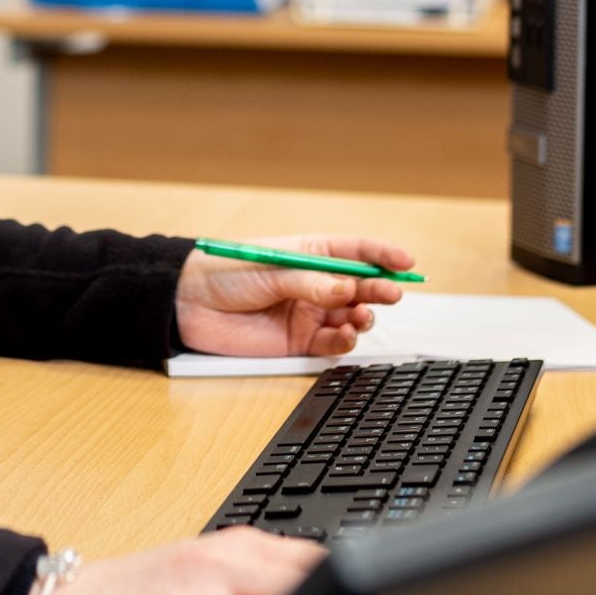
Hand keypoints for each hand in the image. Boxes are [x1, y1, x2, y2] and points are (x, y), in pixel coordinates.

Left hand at [174, 234, 415, 357]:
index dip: (383, 255)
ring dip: (363, 315)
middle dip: (380, 288)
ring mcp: (309, 313)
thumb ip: (311, 282)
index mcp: (311, 254)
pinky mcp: (298, 342)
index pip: (357, 251)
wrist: (189, 303)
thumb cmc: (226, 272)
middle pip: (361, 285)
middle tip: (392, 293)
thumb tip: (347, 290)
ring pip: (351, 315)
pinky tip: (344, 333)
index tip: (406, 262)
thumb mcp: (272, 269)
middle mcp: (316, 284)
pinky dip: (343, 340)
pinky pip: (331, 343)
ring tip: (360, 315)